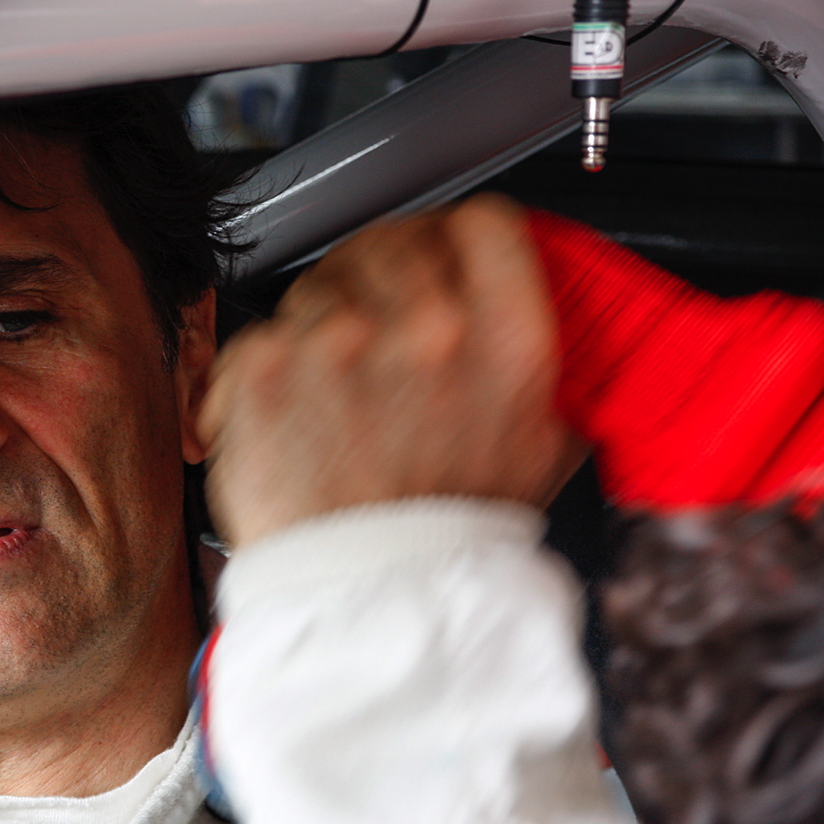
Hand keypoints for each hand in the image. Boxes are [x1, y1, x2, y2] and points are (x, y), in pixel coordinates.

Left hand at [198, 195, 577, 550]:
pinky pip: (261, 332)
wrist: (365, 600)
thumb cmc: (444, 538)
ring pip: (321, 284)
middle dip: (380, 281)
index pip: (485, 223)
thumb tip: (561, 322)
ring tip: (334, 399)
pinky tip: (289, 417)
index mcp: (507, 341)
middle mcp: (428, 328)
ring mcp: (339, 341)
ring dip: (321, 327)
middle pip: (394, 240)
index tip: (441, 259)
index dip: (457, 237)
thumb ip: (547, 371)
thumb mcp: (542, 449)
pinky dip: (264, 372)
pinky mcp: (267, 364)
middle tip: (373, 336)